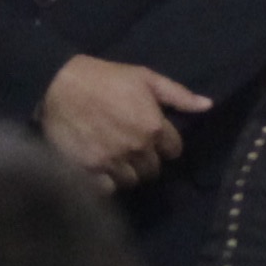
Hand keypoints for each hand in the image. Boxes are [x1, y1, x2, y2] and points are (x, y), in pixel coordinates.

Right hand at [39, 55, 210, 188]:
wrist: (56, 83)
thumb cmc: (103, 77)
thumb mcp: (144, 77)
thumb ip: (178, 95)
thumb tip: (208, 105)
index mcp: (153, 126)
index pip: (174, 150)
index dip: (164, 144)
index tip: (152, 137)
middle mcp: (136, 148)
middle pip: (153, 169)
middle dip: (146, 160)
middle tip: (131, 147)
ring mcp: (112, 161)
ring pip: (132, 181)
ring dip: (127, 172)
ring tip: (115, 157)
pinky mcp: (89, 170)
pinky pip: (108, 188)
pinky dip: (106, 182)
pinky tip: (100, 168)